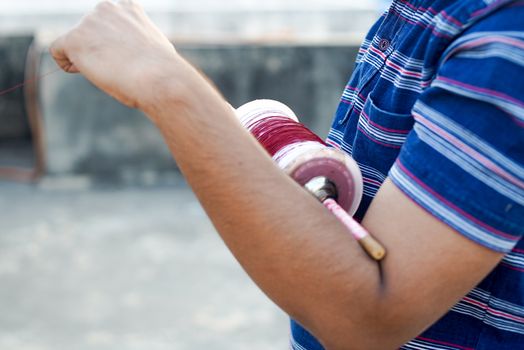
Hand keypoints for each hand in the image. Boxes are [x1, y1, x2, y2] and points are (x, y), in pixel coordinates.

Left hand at [50, 0, 180, 108]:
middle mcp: (106, 8)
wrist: (159, 77)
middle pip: (90, 32)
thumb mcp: (156, 46)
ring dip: (89, 60)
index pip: (107, 21)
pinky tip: (85, 72)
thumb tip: (133, 52)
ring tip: (111, 71)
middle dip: (99, 50)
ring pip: (76, 44)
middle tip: (119, 68)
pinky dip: (67, 64)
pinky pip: (57, 51)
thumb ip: (138, 41)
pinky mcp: (75, 40)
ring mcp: (89, 22)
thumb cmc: (163, 69)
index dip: (112, 42)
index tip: (123, 57)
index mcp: (128, 6)